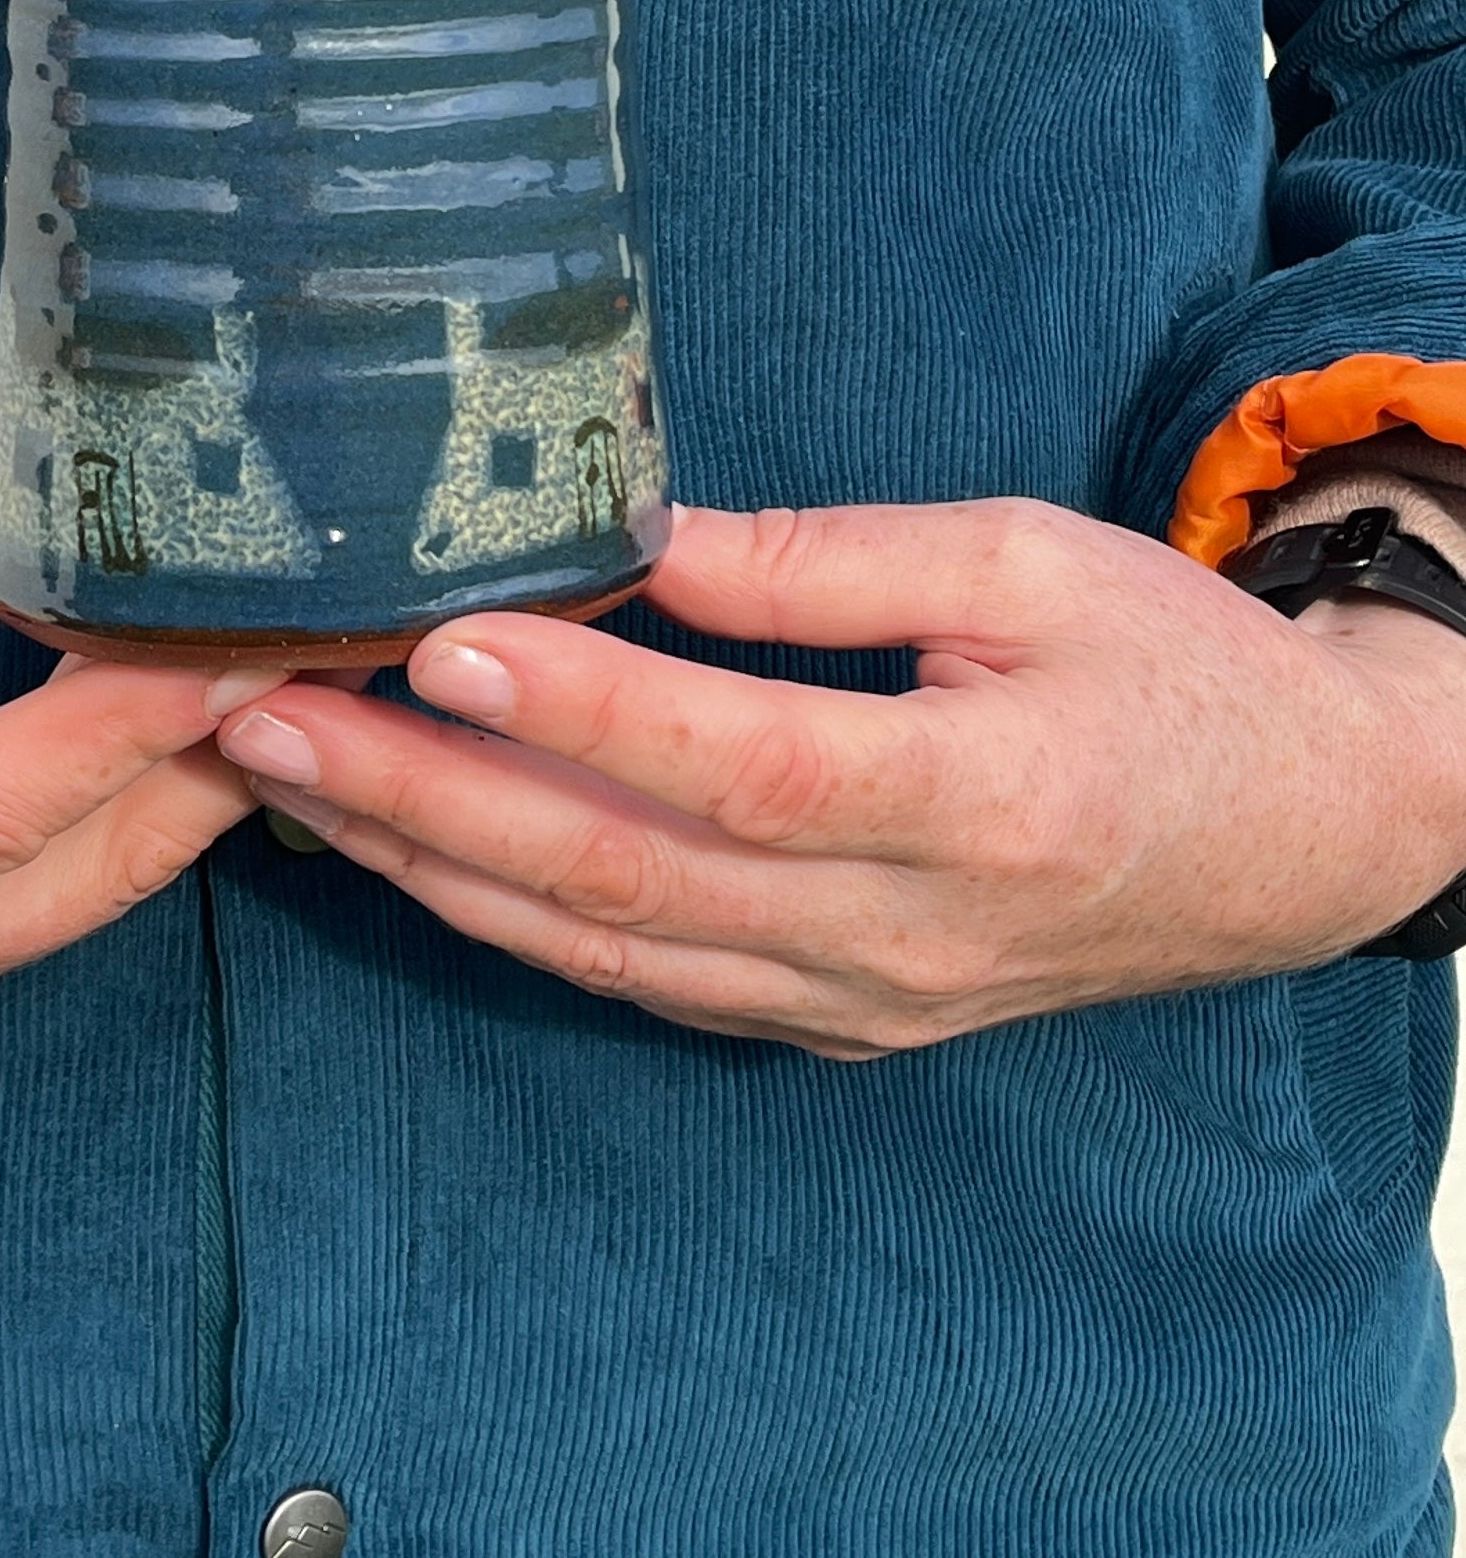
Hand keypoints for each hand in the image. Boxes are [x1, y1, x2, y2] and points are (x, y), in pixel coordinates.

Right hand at [0, 554, 266, 1060]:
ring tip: (285, 680)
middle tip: (323, 649)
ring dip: (184, 798)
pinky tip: (186, 750)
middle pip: (73, 873)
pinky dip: (120, 833)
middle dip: (209, 761)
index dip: (126, 723)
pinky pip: (34, 915)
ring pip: (72, 903)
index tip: (235, 643)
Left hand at [212, 498, 1465, 1056]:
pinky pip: (644, 984)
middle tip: (259, 717)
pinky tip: (404, 854)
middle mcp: (903, 935)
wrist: (1298, 837)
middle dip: (423, 800)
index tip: (436, 639)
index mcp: (980, 801)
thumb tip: (636, 534)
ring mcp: (861, 1000)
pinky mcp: (834, 1023)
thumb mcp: (1030, 559)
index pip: (743, 764)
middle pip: (627, 879)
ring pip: (606, 952)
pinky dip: (508, 923)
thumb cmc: (1172, 669)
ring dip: (428, 866)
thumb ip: (831, 558)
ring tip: (278, 780)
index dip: (583, 712)